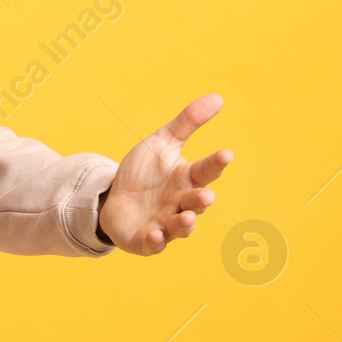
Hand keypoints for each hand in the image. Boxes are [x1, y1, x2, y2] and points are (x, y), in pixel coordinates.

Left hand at [98, 93, 232, 256]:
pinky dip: (155, 240)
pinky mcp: (146, 239)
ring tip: (185, 218)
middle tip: (206, 195)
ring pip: (180, 227)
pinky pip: (153, 243)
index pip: (205, 171)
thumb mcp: (161, 143)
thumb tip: (218, 97)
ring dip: (184, 224)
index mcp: (187, 179)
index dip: (215, 163)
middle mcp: (181, 204)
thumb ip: (187, 123)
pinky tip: (153, 234)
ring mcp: (165, 223)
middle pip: (196, 203)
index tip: (226, 153)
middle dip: (201, 200)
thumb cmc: (144, 172)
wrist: (114, 198)